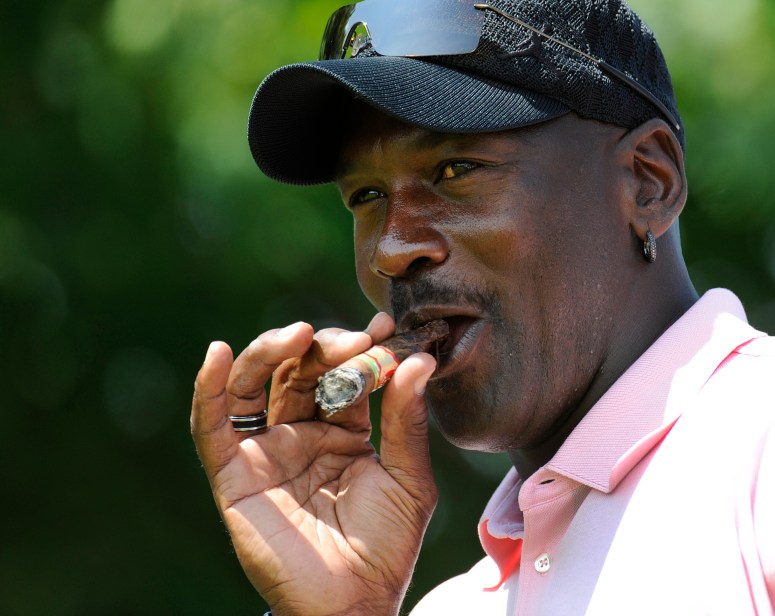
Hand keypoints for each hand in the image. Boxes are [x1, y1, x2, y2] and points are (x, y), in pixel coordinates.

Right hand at [190, 313, 438, 615]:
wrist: (354, 605)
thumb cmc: (385, 548)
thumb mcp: (410, 479)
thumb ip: (408, 422)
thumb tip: (421, 362)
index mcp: (343, 431)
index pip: (344, 374)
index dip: (362, 348)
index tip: (386, 330)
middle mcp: (301, 433)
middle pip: (300, 370)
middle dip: (326, 347)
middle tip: (357, 341)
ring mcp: (266, 452)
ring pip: (255, 385)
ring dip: (271, 351)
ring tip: (299, 335)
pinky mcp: (235, 476)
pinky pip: (212, 428)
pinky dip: (209, 389)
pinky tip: (218, 355)